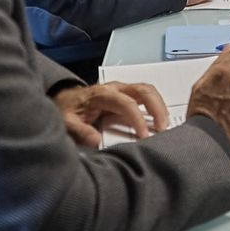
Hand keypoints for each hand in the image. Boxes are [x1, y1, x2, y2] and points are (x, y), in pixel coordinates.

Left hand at [52, 82, 169, 147]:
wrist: (65, 100)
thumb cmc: (67, 110)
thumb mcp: (67, 122)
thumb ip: (80, 131)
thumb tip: (97, 142)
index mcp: (102, 94)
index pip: (126, 104)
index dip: (138, 119)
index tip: (144, 136)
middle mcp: (116, 88)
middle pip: (144, 91)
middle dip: (157, 108)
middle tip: (162, 128)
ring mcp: (123, 89)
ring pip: (149, 91)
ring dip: (160, 106)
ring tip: (164, 125)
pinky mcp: (127, 94)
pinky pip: (147, 95)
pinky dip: (156, 106)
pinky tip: (158, 120)